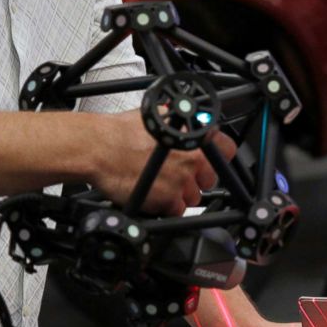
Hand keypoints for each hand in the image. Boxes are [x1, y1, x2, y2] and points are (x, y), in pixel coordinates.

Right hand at [92, 110, 236, 215]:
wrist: (99, 148)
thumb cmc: (121, 132)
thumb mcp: (159, 116)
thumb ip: (181, 124)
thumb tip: (190, 121)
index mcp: (193, 138)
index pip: (227, 150)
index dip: (219, 157)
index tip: (211, 161)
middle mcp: (192, 160)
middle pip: (209, 179)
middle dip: (196, 179)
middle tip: (177, 174)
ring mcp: (181, 181)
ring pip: (193, 197)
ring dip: (180, 194)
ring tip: (161, 183)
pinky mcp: (168, 199)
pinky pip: (176, 210)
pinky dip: (166, 206)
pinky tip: (154, 193)